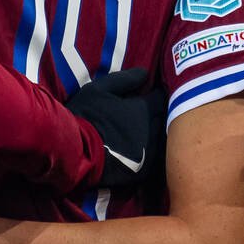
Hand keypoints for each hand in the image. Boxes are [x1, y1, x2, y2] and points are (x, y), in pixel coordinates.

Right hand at [67, 67, 165, 188]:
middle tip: (151, 113)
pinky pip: (158, 159)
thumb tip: (145, 73)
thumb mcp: (98, 90)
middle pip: (167, 117)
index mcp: (144, 108)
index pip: (162, 97)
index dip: (157, 94)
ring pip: (164, 139)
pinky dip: (154, 152)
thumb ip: (124, 80)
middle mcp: (153, 129)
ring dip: (159, 133)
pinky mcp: (146, 170)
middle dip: (161, 113)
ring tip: (148, 132)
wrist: (76, 155)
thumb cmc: (85, 118)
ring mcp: (151, 151)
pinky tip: (144, 151)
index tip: (151, 95)